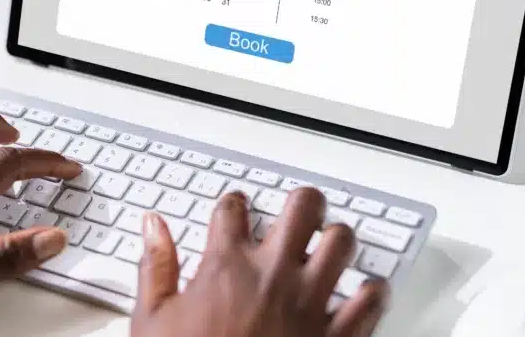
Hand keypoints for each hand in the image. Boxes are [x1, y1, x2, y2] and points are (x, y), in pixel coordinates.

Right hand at [134, 189, 388, 336]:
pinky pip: (371, 300)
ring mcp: (310, 304)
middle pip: (303, 206)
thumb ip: (156, 266)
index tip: (235, 210)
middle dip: (301, 205)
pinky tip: (360, 294)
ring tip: (327, 247)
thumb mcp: (153, 320)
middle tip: (296, 215)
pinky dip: (371, 293)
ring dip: (336, 241)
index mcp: (226, 267)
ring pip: (342, 241)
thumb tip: (153, 226)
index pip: (234, 207)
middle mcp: (273, 276)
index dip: (234, 203)